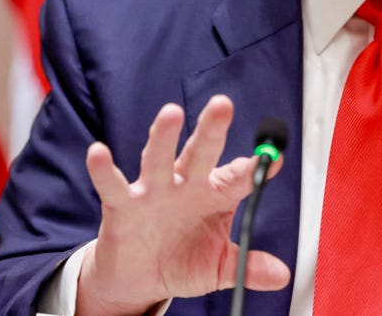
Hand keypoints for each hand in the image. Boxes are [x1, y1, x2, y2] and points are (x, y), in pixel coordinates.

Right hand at [75, 96, 289, 315]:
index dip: (256, 168)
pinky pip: (112, 185)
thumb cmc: (183, 258)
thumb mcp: (219, 266)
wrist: (140, 276)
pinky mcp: (122, 205)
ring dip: (164, 137)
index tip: (274, 159)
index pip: (239, 177)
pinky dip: (104, 169)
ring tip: (170, 114)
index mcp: (215, 194)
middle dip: (211, 130)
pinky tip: (99, 151)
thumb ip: (247, 266)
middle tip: (223, 106)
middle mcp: (185, 185)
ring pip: (159, 158)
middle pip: (201, 152)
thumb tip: (282, 275)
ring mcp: (153, 191)